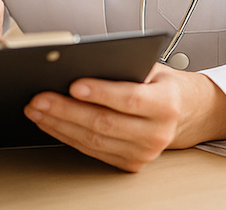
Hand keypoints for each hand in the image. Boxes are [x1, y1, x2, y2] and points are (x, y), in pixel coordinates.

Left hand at [22, 64, 225, 171]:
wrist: (187, 112)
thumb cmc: (162, 84)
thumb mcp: (151, 66)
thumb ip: (123, 65)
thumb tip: (80, 61)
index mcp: (166, 104)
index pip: (129, 99)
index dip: (100, 93)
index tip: (73, 84)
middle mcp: (157, 132)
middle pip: (104, 123)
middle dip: (66, 110)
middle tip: (40, 98)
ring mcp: (144, 153)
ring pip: (94, 140)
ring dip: (60, 125)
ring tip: (37, 109)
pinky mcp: (131, 163)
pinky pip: (93, 151)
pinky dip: (67, 136)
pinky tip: (51, 123)